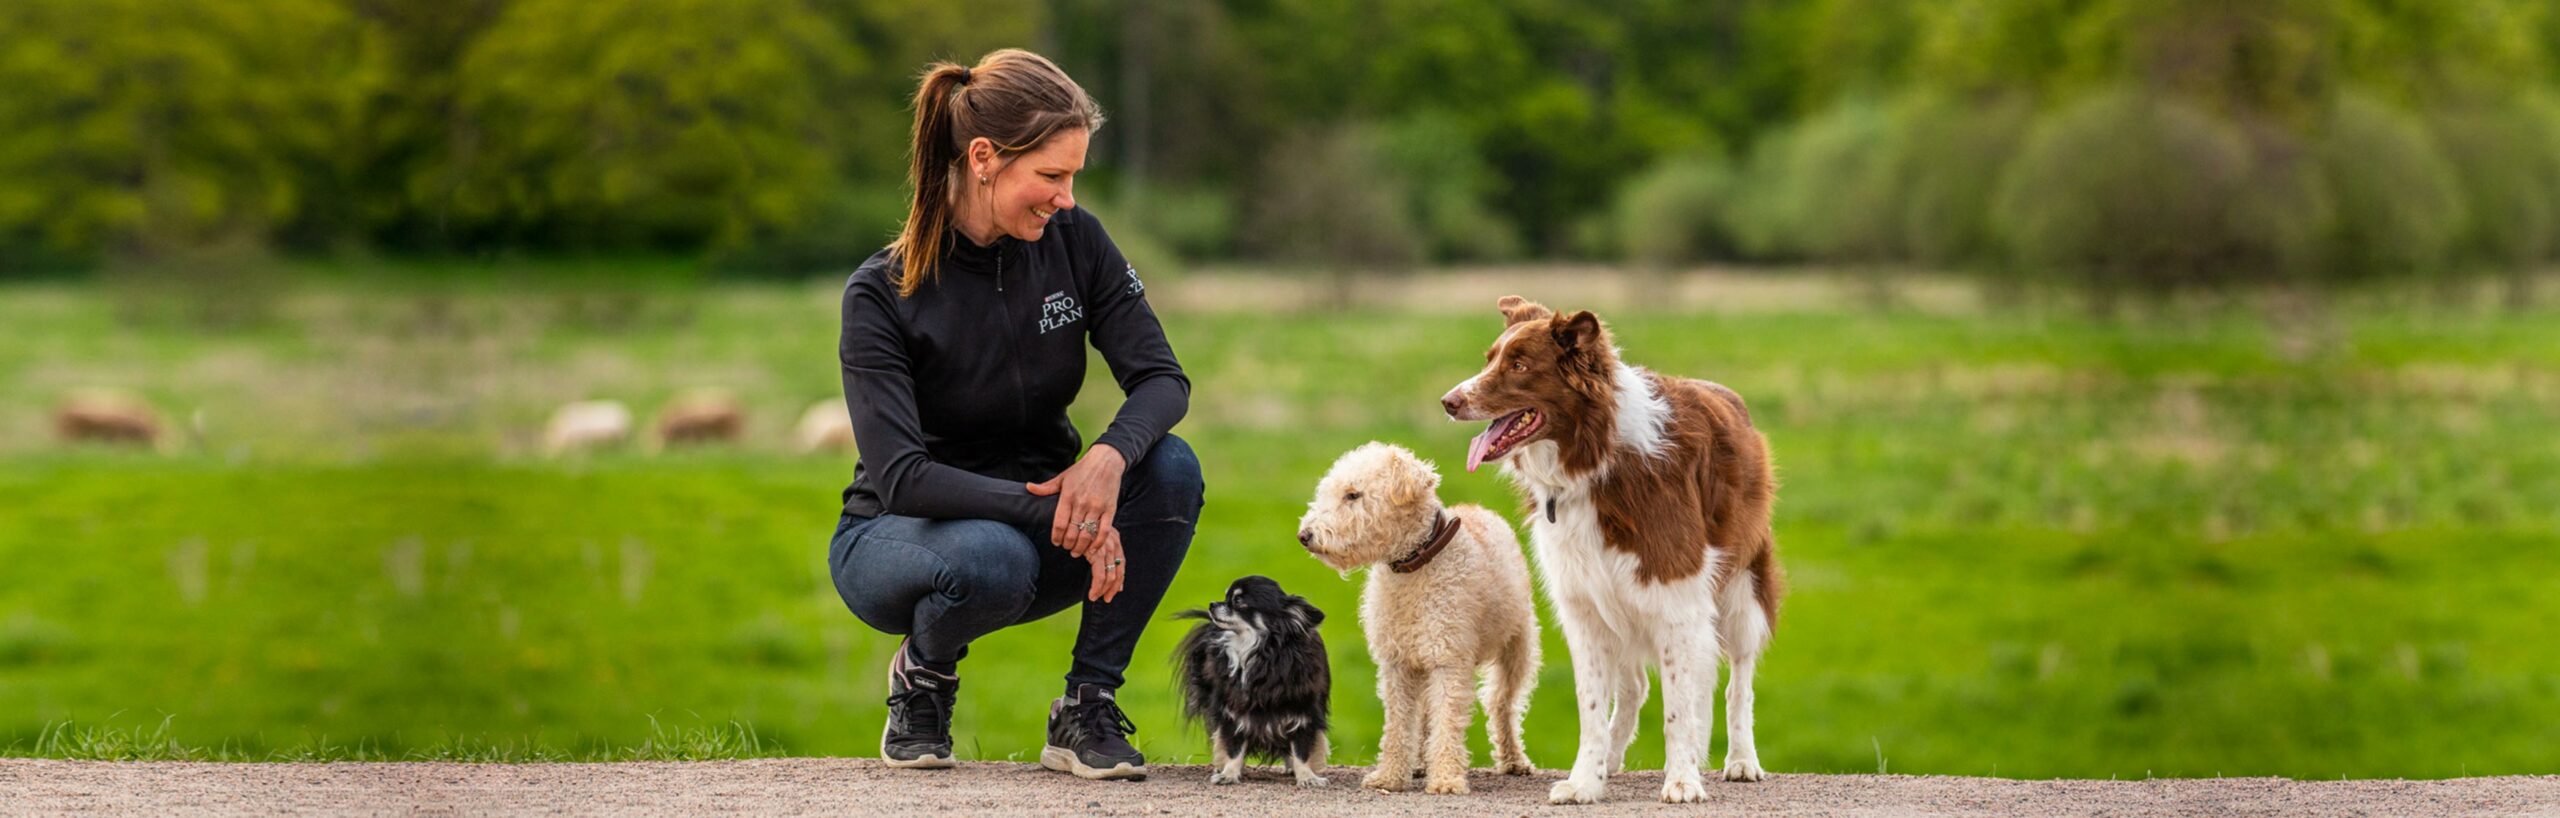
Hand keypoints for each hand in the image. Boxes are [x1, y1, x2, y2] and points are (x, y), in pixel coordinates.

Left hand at [1026, 444, 1126, 558]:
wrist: (1106, 461)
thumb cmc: (1082, 469)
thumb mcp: (1062, 477)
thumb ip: (1046, 487)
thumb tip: (1028, 487)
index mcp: (1068, 496)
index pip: (1059, 523)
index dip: (1056, 537)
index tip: (1055, 542)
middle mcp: (1082, 503)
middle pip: (1072, 532)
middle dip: (1067, 544)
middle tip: (1066, 547)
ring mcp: (1097, 507)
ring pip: (1087, 534)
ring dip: (1081, 547)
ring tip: (1076, 552)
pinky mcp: (1110, 509)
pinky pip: (1104, 531)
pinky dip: (1098, 543)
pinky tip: (1093, 549)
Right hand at [1082, 528, 1125, 602]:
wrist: (1071, 518)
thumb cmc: (1079, 528)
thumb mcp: (1093, 537)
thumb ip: (1100, 550)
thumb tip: (1104, 568)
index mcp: (1114, 540)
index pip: (1121, 564)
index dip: (1120, 579)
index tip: (1115, 591)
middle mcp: (1113, 543)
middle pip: (1118, 572)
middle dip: (1113, 588)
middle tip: (1106, 599)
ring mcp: (1106, 548)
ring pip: (1110, 576)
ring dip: (1103, 590)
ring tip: (1095, 597)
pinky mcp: (1096, 552)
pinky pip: (1100, 575)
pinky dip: (1097, 587)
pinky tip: (1091, 594)